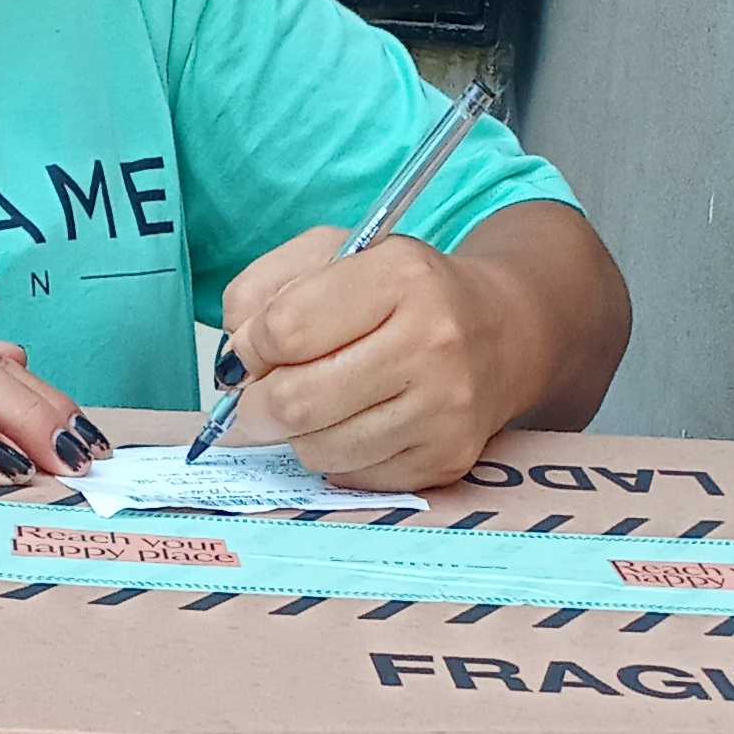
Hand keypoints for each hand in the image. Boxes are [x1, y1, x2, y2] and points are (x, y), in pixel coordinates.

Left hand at [219, 229, 529, 487]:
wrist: (501, 331)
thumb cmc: (403, 293)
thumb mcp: (335, 255)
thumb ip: (263, 290)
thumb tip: (232, 361)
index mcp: (400, 275)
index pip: (286, 329)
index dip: (250, 347)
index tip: (252, 351)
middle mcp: (432, 342)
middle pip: (297, 401)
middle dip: (256, 407)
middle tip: (255, 401)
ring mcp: (445, 408)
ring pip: (321, 449)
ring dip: (298, 435)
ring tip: (316, 407)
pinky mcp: (448, 458)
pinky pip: (355, 478)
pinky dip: (338, 458)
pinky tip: (356, 425)